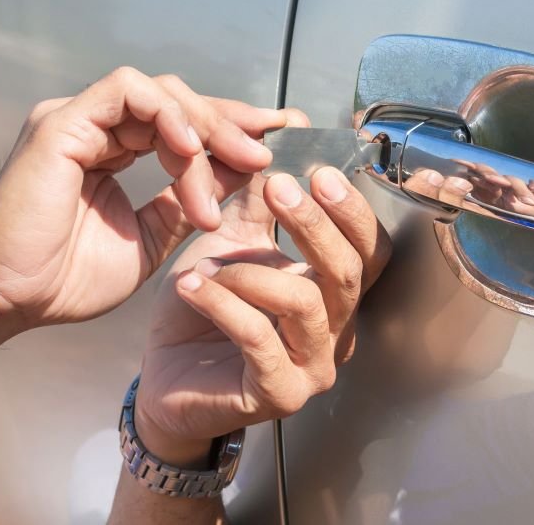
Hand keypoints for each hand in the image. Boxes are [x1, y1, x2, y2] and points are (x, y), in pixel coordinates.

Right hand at [0, 67, 289, 337]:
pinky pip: (127, 92)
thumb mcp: (149, 238)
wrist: (8, 301)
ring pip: (160, 92)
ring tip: (235, 165)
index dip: (229, 126)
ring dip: (205, 128)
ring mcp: (76, 118)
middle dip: (228, 123)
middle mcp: (94, 127)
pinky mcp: (61, 121)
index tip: (275, 138)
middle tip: (265, 152)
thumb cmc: (65, 279)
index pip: (180, 121)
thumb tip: (241, 171)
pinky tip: (191, 150)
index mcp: (111, 149)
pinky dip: (168, 115)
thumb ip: (187, 201)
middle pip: (177, 99)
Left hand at [134, 158, 391, 466]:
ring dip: (251, 272)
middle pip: (350, 272)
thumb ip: (258, 200)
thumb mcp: (230, 243)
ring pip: (305, 303)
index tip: (318, 168)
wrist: (164, 376)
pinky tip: (193, 286)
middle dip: (314, 224)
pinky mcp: (278, 395)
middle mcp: (335, 332)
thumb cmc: (202, 314)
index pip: (370, 250)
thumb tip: (285, 138)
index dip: (351, 209)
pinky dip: (223, 304)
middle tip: (277, 185)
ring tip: (206, 261)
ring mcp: (311, 368)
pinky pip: (259, 340)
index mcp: (332, 293)